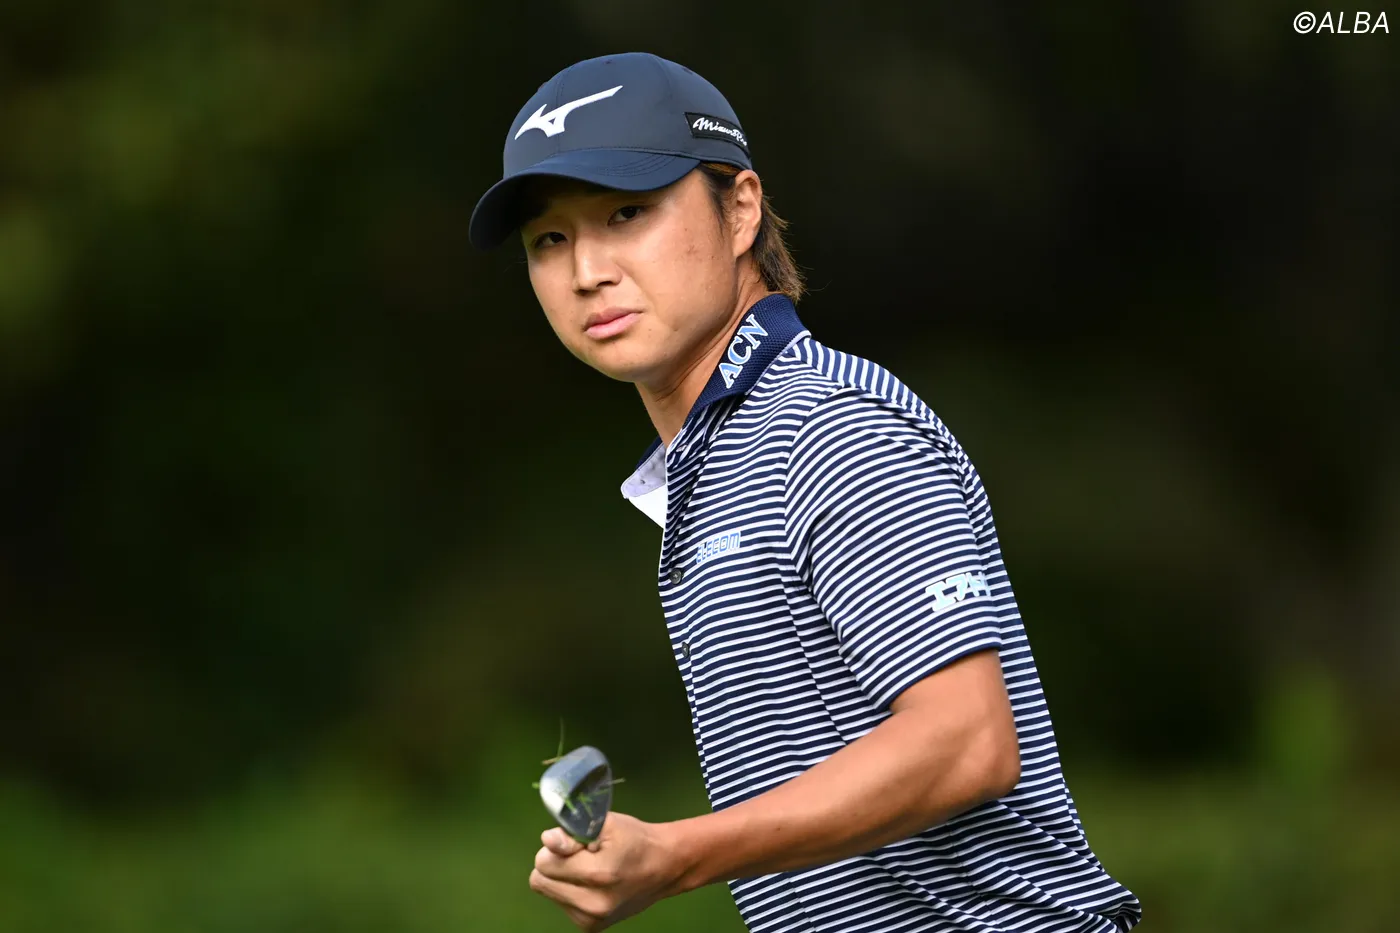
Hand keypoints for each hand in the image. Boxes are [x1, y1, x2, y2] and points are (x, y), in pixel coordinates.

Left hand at [529, 812, 684, 930]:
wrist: (665, 867)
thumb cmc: (636, 840)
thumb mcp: (608, 824)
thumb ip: (574, 831)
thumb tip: (547, 840)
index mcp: (597, 874)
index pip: (543, 863)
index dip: (557, 847)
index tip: (578, 844)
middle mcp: (592, 904)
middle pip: (540, 881)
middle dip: (555, 864)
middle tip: (582, 856)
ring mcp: (592, 920)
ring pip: (549, 892)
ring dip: (563, 878)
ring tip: (592, 869)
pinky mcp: (591, 927)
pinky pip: (562, 904)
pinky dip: (572, 891)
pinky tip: (594, 884)